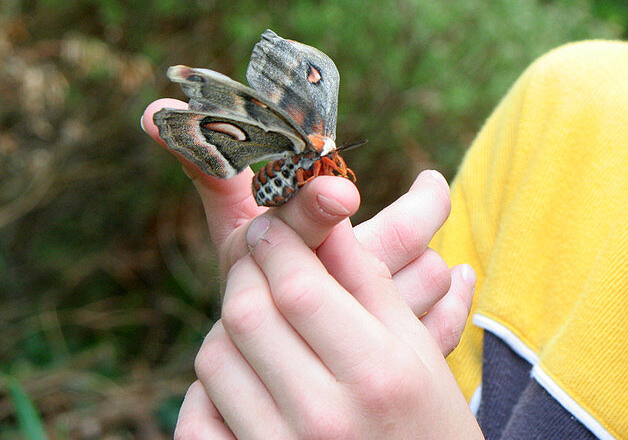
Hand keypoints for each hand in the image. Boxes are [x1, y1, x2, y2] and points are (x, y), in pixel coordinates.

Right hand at [142, 100, 462, 349]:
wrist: (281, 384)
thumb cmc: (258, 285)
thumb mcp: (235, 231)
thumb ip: (209, 170)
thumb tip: (151, 111)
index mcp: (299, 264)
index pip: (316, 220)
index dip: (323, 203)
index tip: (343, 188)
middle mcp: (337, 305)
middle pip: (399, 238)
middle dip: (419, 209)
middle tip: (427, 188)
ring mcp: (372, 338)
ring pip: (429, 276)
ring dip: (428, 260)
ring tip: (418, 246)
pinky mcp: (404, 364)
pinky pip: (450, 322)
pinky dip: (456, 298)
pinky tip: (457, 277)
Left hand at [175, 213, 481, 438]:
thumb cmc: (425, 420)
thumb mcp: (416, 350)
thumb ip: (369, 282)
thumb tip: (327, 214)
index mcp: (378, 372)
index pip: (299, 286)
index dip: (276, 242)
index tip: (271, 223)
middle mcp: (324, 415)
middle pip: (247, 314)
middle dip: (246, 270)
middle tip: (258, 254)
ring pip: (214, 357)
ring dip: (228, 325)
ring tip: (259, 318)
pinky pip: (196, 414)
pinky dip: (210, 385)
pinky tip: (243, 374)